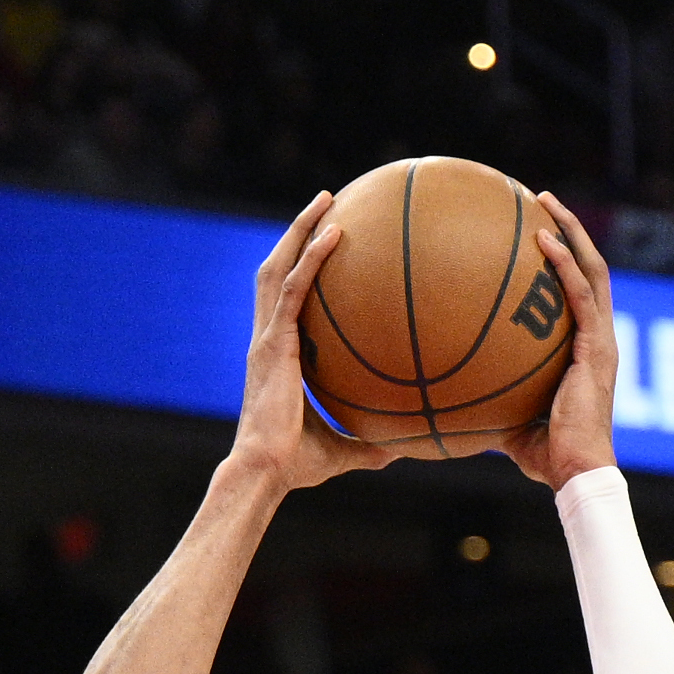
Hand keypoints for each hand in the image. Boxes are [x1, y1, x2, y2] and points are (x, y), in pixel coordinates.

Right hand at [229, 193, 389, 491]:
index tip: (323, 243)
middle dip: (297, 233)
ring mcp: (267, 338)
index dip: (298, 267)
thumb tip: (406, 449)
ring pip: (278, 267)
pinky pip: (293, 289)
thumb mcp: (343, 449)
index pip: (284, 300)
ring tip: (326, 200)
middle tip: (326, 203)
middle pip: (276, 269)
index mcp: (276, 355)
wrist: (266, 472)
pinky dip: (311, 258)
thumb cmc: (296, 467)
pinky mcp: (273, 343)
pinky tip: (335, 234)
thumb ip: (371, 444)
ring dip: (300, 230)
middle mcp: (267, 338)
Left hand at [498, 193, 619, 489]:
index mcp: (586, 351)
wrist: (576, 472)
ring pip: (592, 270)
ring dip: (570, 231)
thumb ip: (489, 400)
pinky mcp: (597, 347)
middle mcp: (599, 338)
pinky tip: (542, 240)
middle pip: (589, 269)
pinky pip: (580, 294)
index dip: (564, 263)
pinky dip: (563, 264)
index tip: (536, 235)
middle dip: (569, 231)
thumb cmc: (544, 457)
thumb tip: (445, 399)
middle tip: (541, 202)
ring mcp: (601, 340)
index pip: (579, 294)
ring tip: (545, 202)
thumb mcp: (509, 419)